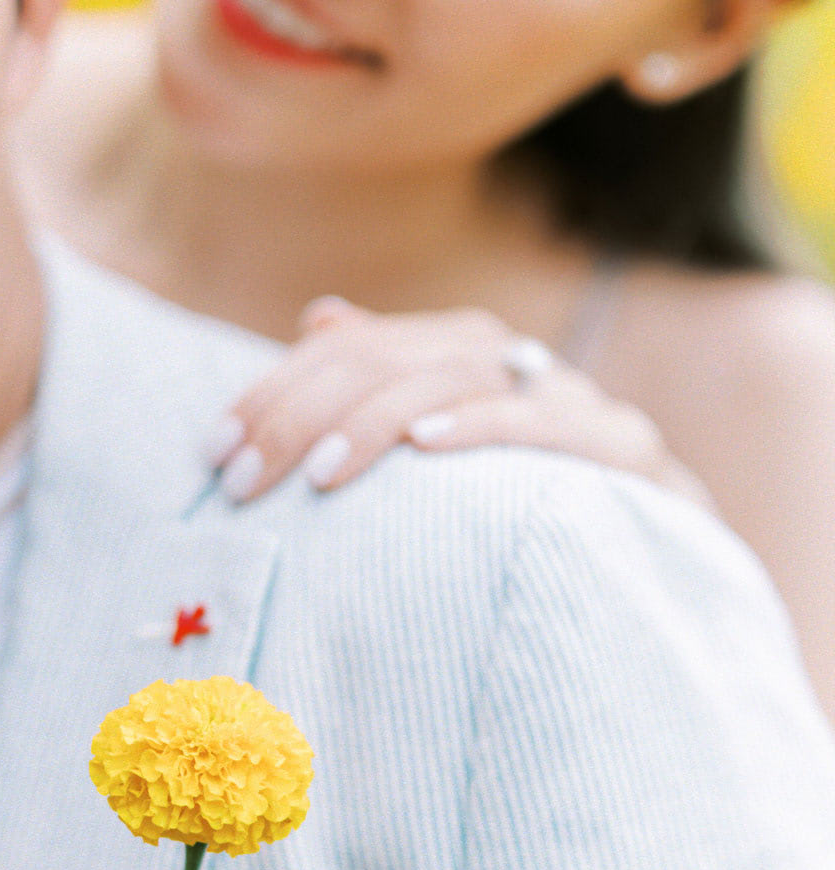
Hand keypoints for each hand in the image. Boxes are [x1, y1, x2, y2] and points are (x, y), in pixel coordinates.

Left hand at [210, 297, 709, 507]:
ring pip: (457, 378)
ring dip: (378, 422)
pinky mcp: (623, 448)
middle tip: (243, 480)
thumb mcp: (441, 445)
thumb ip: (384, 380)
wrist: (657, 554)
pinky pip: (547, 423)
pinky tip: (426, 448)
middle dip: (303, 415)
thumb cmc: (520, 503)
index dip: (273, 390)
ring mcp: (569, 397)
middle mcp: (509, 358)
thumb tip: (322, 315)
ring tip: (322, 476)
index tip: (212, 450)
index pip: (348, 347)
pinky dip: (484, 427)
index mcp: (457, 349)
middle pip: (389, 359)